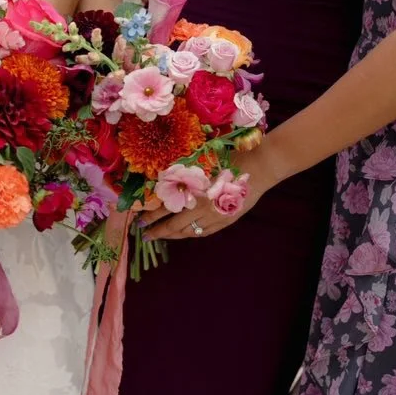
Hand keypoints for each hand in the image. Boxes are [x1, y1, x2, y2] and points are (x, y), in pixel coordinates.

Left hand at [139, 150, 278, 240]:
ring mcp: (214, 217)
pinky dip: (191, 234)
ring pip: (188, 232)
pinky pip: (204, 232)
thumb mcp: (199, 163)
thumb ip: (182, 175)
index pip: (165, 208)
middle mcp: (201, 207)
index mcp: (192, 192)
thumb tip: (161, 181)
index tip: (138, 219)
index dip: (150, 215)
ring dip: (172, 235)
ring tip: (161, 236)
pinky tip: (184, 234)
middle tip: (144, 234)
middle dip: (157, 230)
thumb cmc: (227, 158)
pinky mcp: (226, 221)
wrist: (258, 166)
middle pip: (173, 224)